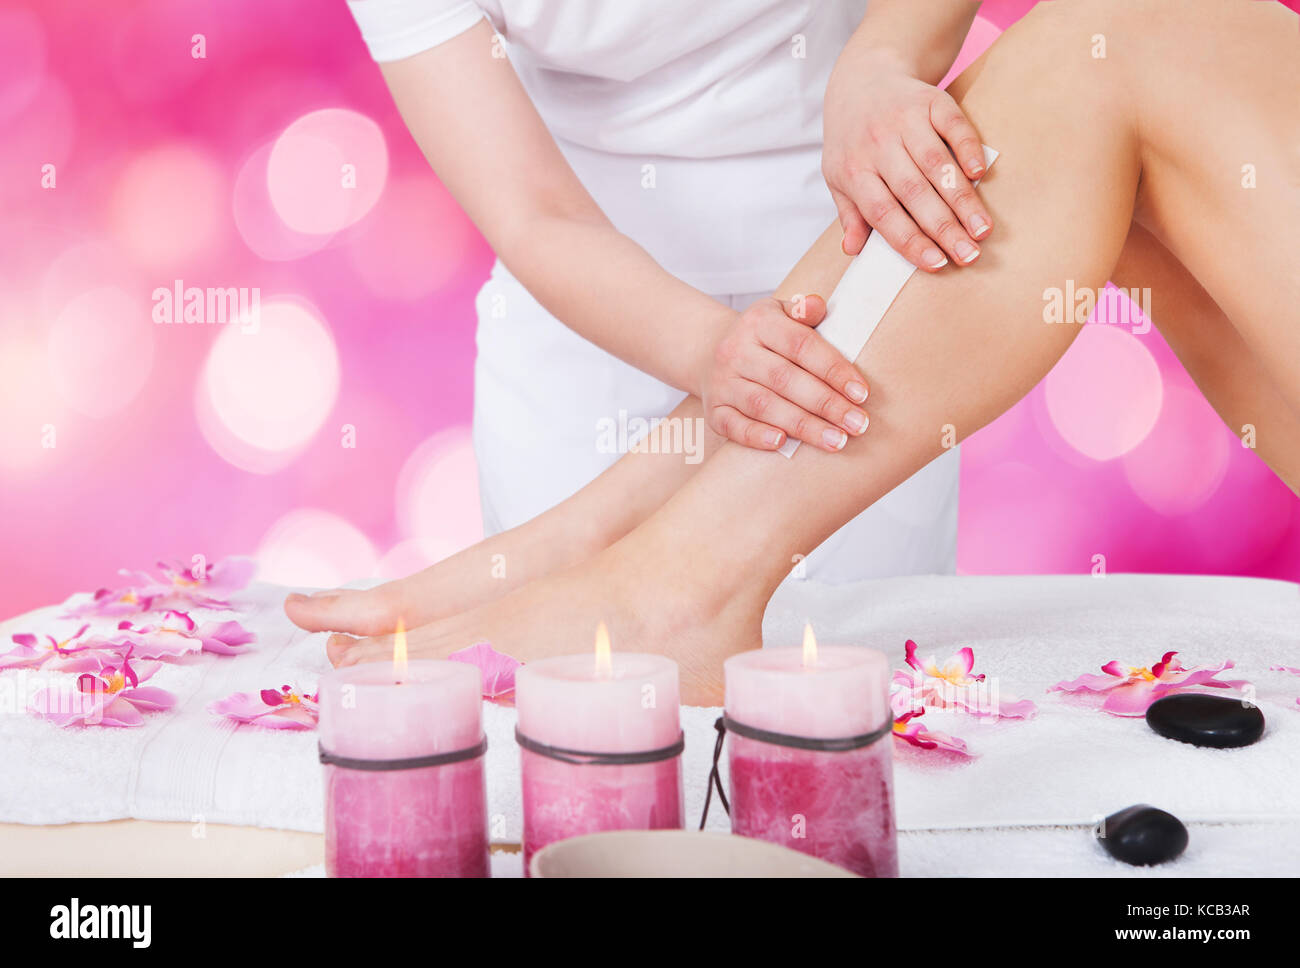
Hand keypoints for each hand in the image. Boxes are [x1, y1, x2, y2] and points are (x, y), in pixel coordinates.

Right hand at [697, 295, 869, 452]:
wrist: (712, 353)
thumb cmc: (764, 339)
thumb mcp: (781, 314)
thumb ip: (803, 312)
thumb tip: (817, 306)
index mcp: (759, 322)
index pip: (801, 345)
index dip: (833, 370)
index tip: (861, 393)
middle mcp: (735, 351)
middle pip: (785, 379)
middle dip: (825, 404)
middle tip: (857, 424)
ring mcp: (722, 382)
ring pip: (763, 405)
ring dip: (802, 425)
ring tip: (835, 441)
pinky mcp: (713, 410)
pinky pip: (733, 425)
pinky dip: (756, 436)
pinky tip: (782, 443)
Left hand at [823, 46, 991, 267]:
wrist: (863, 78)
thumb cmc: (853, 140)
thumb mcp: (839, 176)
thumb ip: (850, 213)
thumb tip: (852, 250)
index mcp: (853, 170)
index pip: (882, 212)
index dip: (909, 239)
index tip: (936, 263)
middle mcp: (877, 144)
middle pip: (913, 192)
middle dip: (943, 227)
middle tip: (968, 255)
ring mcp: (904, 120)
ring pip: (935, 164)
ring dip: (962, 198)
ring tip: (982, 229)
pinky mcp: (930, 101)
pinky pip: (952, 125)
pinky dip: (967, 148)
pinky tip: (982, 174)